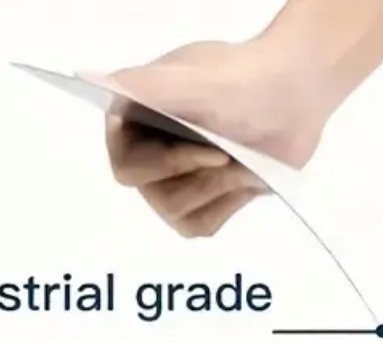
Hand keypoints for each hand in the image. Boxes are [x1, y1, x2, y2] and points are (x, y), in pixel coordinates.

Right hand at [100, 39, 331, 237]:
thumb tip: (88, 79)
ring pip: (176, 212)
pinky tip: (245, 176)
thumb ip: (146, 84)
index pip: (126, 162)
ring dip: (218, 186)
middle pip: (150, 191)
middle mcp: (143, 151)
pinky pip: (201, 225)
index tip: (215, 152)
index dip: (166, 164)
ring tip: (242, 158)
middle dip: (199, 173)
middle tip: (230, 152)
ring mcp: (169, 182)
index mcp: (131, 116)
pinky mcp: (200, 204)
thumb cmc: (244, 79)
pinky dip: (229, 202)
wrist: (293, 96)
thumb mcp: (197, 77)